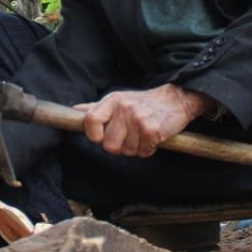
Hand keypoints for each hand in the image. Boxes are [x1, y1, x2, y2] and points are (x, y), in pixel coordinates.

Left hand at [80, 84, 213, 157]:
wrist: (177, 99)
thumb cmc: (144, 103)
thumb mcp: (119, 99)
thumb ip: (96, 107)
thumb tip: (74, 110)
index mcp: (112, 101)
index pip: (90, 121)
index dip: (94, 135)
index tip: (103, 137)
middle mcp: (123, 108)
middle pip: (109, 145)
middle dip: (120, 146)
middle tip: (130, 136)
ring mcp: (137, 119)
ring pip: (127, 151)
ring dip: (136, 148)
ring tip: (143, 134)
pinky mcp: (152, 130)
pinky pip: (143, 152)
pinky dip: (149, 149)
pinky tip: (153, 138)